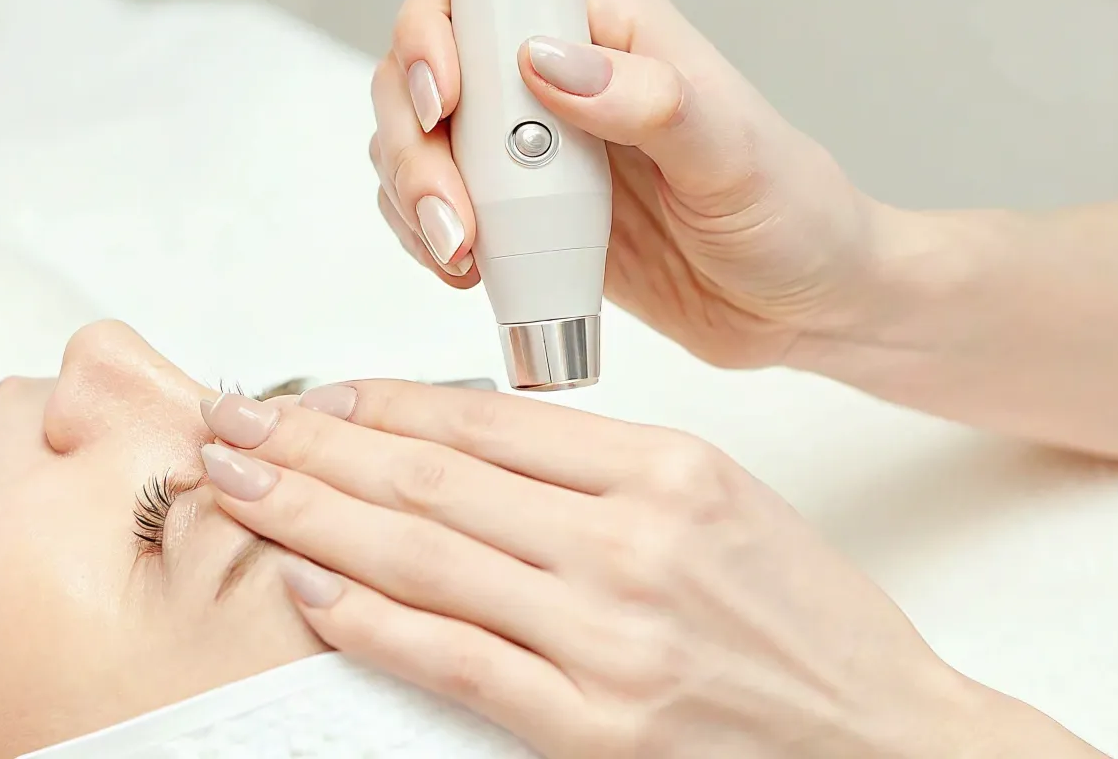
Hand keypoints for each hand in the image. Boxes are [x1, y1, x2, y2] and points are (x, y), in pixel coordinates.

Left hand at [199, 382, 1104, 756]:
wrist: (884, 737)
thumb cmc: (807, 625)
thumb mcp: (722, 502)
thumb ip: (602, 470)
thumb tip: (468, 444)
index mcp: (668, 469)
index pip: (487, 419)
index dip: (381, 401)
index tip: (314, 391)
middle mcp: (632, 542)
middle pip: (434, 476)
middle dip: (314, 444)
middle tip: (233, 421)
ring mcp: (609, 638)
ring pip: (425, 556)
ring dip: (313, 517)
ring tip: (239, 486)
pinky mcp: (593, 725)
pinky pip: (455, 660)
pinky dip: (373, 622)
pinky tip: (311, 590)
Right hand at [369, 0, 883, 368]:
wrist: (804, 304)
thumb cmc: (793, 213)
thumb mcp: (733, 153)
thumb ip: (649, 101)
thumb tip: (551, 60)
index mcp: (606, 22)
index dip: (435, 27)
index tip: (443, 97)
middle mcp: (555, 69)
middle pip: (425, 62)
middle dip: (416, 137)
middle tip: (452, 213)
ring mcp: (529, 141)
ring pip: (416, 134)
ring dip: (415, 191)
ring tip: (462, 253)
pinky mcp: (519, 207)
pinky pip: (433, 200)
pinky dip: (425, 233)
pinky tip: (466, 269)